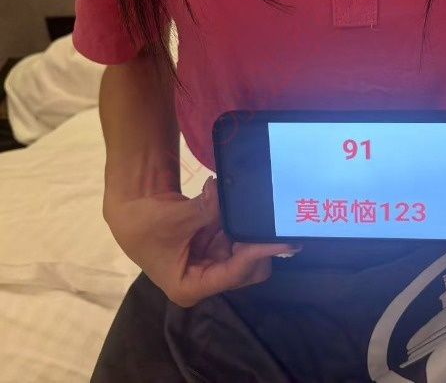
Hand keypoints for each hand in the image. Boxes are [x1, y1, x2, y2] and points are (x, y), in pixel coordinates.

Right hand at [104, 176, 298, 306]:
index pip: (233, 274)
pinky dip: (241, 221)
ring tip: (252, 207)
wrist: (130, 204)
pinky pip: (238, 236)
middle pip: (247, 270)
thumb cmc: (144, 221)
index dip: (257, 255)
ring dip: (249, 231)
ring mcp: (211, 261)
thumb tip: (230, 194)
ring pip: (247, 253)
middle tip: (271, 221)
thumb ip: (210, 209)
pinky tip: (238, 203)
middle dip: (257, 246)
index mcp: (190, 287)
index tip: (280, 240)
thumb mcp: (178, 217)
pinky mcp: (215, 245)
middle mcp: (204, 279)